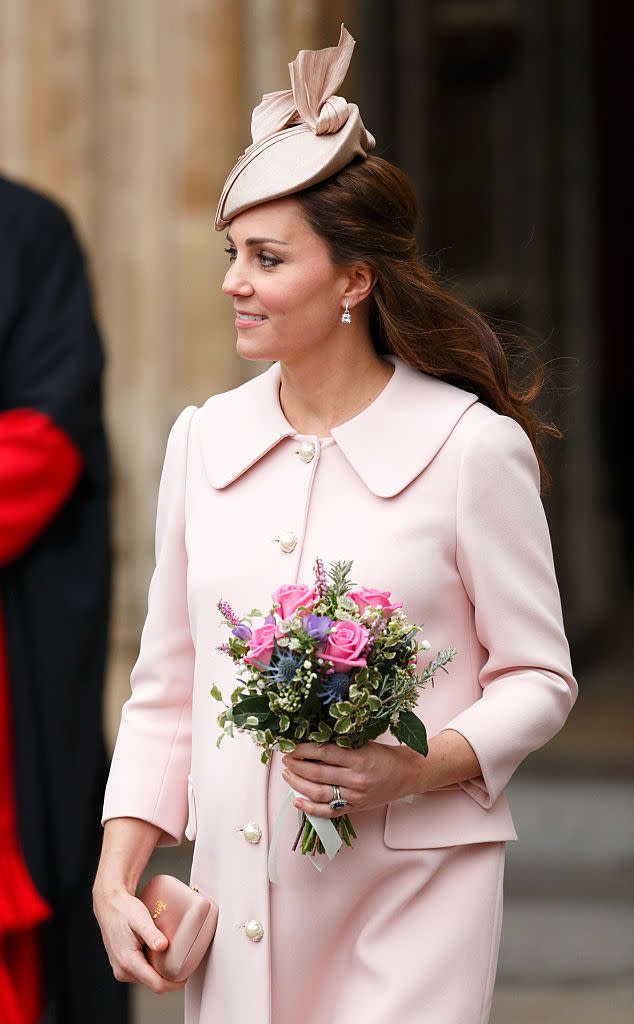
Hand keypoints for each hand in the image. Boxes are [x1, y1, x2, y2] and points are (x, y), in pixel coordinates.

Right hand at [92, 884, 185, 993]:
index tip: (186, 977)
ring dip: (161, 972)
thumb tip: (163, 946)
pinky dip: (153, 966)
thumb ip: (151, 934)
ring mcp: (121, 970)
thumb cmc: (124, 910)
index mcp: (128, 962)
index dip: (173, 984)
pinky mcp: (123, 966)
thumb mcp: (140, 919)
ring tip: (173, 958)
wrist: (109, 905)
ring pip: (147, 979)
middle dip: (169, 978)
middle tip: (184, 964)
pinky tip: (160, 954)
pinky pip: (142, 972)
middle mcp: (122, 971)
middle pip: (153, 983)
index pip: (156, 984)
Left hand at [281, 741, 420, 817]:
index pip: (323, 752)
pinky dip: (310, 808)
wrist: (407, 775)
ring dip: (298, 784)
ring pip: (319, 793)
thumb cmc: (386, 756)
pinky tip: (297, 800)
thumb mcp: (365, 744)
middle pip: (317, 773)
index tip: (291, 746)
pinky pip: (328, 811)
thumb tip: (312, 742)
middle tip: (285, 759)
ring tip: (287, 775)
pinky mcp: (354, 808)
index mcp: (358, 758)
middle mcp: (355, 778)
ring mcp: (354, 796)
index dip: (303, 749)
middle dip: (296, 766)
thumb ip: (341, 745)